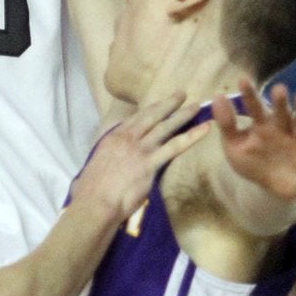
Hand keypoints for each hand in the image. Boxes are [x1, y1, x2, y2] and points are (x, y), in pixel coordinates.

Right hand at [73, 93, 208, 225]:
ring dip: (182, 114)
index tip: (161, 104)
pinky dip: (192, 136)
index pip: (136, 118)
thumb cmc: (91, 190)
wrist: (95, 201)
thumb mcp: (94, 165)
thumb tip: (106, 162)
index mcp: (113, 137)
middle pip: (152, 116)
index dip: (151, 110)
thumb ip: (105, 158)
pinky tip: (205, 128)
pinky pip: (176, 146)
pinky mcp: (151, 163)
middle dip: (168, 104)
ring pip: (166, 126)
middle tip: (181, 94)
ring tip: (196, 106)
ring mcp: (141, 149)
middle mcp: (128, 138)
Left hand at [212, 80, 295, 201]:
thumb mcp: (235, 148)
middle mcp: (282, 128)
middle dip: (280, 102)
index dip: (249, 95)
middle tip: (278, 89)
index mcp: (262, 125)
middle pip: (281, 112)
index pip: (254, 107)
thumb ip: (226, 125)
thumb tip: (217, 97)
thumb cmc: (254, 164)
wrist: (275, 190)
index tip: (242, 80)